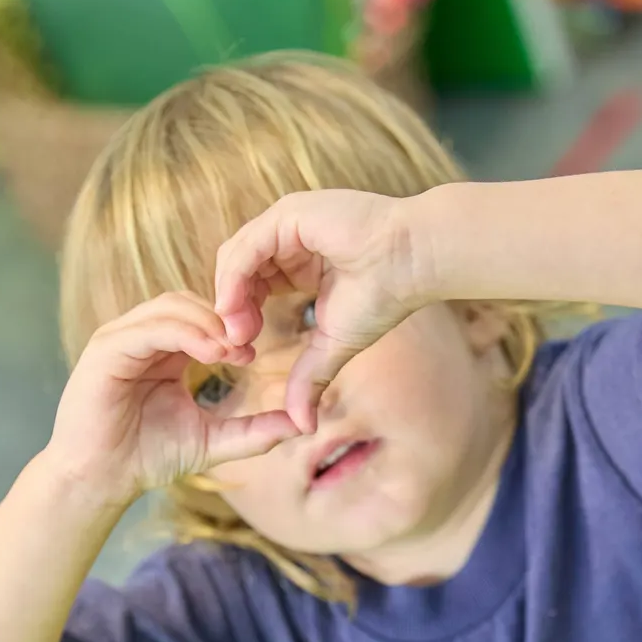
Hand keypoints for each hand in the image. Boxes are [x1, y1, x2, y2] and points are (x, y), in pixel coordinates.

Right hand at [47, 293, 298, 502]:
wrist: (102, 480)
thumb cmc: (149, 458)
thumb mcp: (213, 441)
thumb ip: (253, 432)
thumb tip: (300, 425)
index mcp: (164, 350)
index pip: (201, 316)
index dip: (232, 326)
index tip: (258, 352)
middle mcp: (141, 337)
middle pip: (188, 302)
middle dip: (223, 318)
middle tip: (251, 344)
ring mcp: (121, 339)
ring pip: (170, 307)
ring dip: (207, 323)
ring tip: (234, 349)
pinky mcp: (105, 351)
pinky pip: (148, 329)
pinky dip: (183, 334)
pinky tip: (211, 353)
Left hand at [213, 189, 428, 431]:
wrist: (413, 263)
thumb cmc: (384, 296)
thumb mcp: (334, 345)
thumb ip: (309, 378)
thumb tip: (302, 426)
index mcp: (297, 262)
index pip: (251, 285)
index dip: (242, 317)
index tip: (246, 350)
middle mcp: (287, 238)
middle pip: (236, 271)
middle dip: (231, 310)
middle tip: (236, 344)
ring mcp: (285, 223)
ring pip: (234, 258)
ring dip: (229, 297)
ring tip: (238, 332)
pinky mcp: (288, 215)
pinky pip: (246, 247)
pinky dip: (234, 279)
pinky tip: (238, 308)